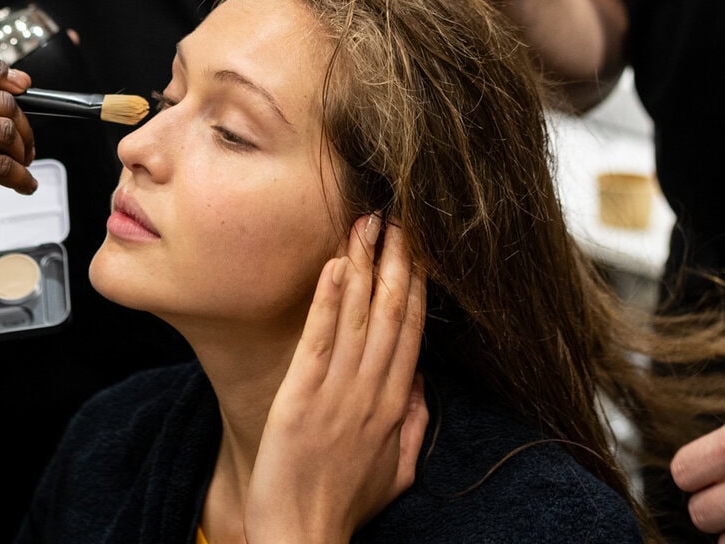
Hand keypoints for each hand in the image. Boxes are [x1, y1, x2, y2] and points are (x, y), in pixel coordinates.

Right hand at [0, 27, 35, 264]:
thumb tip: (21, 80)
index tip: (13, 87)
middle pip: (0, 98)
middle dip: (22, 126)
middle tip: (22, 144)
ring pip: (4, 131)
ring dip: (21, 152)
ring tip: (19, 163)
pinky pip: (1, 165)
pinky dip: (20, 177)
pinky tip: (22, 183)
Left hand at [245, 215, 429, 543]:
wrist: (302, 536)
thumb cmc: (344, 507)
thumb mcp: (397, 470)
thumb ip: (414, 425)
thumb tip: (423, 386)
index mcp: (397, 406)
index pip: (411, 331)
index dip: (416, 283)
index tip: (418, 246)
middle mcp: (373, 392)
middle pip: (391, 312)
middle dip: (397, 259)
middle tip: (398, 214)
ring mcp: (338, 393)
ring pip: (358, 316)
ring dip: (364, 264)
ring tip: (367, 221)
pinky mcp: (301, 397)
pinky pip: (319, 340)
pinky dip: (328, 300)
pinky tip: (334, 265)